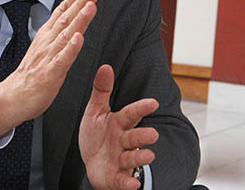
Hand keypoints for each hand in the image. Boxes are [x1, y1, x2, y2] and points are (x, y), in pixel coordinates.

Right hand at [0, 0, 98, 139]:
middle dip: (80, 0)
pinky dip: (71, 48)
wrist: (13, 97)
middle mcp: (48, 42)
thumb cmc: (32, 74)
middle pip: (65, 17)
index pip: (62, 10)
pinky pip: (62, 59)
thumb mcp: (46, 47)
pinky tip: (79, 37)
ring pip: (66, 34)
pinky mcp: (50, 73)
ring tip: (90, 4)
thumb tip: (70, 16)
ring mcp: (48, 57)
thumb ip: (58, 32)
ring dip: (79, 18)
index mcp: (47, 35)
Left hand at [79, 65, 158, 189]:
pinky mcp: (116, 177)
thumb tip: (106, 66)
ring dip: (140, 158)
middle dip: (143, 136)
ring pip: (132, 158)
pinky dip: (128, 183)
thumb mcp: (96, 111)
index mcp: (119, 124)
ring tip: (148, 155)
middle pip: (134, 137)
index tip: (153, 102)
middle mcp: (123, 141)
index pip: (131, 114)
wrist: (92, 163)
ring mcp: (121, 160)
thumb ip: (101, 90)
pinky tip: (133, 184)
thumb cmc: (97, 135)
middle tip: (152, 134)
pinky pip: (123, 181)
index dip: (141, 109)